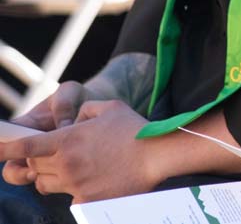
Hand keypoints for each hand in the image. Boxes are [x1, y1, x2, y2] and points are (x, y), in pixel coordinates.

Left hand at [0, 100, 159, 201]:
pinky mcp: (86, 200)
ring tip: (73, 169)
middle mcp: (66, 163)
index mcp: (68, 139)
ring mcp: (75, 184)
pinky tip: (91, 182)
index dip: (4, 149)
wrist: (158, 154)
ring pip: (45, 184)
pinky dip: (73, 191)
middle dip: (38, 162)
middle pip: (33, 167)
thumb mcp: (109, 107)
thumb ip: (85, 110)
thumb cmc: (136, 128)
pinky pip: (67, 198)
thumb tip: (75, 118)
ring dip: (51, 177)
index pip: (25, 148)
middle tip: (58, 155)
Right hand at [5, 82, 101, 177]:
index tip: (7, 152)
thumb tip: (63, 127)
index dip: (1, 148)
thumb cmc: (79, 98)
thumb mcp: (70, 92)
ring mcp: (46, 159)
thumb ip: (63, 104)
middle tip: (33, 172)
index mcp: (27, 126)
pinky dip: (60, 182)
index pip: (6, 139)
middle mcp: (32, 146)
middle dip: (18, 174)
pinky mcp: (63, 168)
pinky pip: (53, 182)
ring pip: (32, 178)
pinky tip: (72, 177)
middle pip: (12, 168)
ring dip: (38, 179)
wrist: (100, 109)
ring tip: (50, 175)